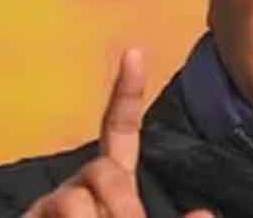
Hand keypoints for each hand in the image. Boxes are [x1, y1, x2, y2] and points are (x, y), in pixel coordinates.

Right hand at [24, 49, 213, 217]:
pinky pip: (54, 215)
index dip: (127, 93)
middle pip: (103, 169)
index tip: (135, 51)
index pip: (120, 130)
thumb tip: (203, 214)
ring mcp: (49, 204)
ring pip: (75, 198)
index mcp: (112, 182)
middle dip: (123, 205)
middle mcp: (78, 185)